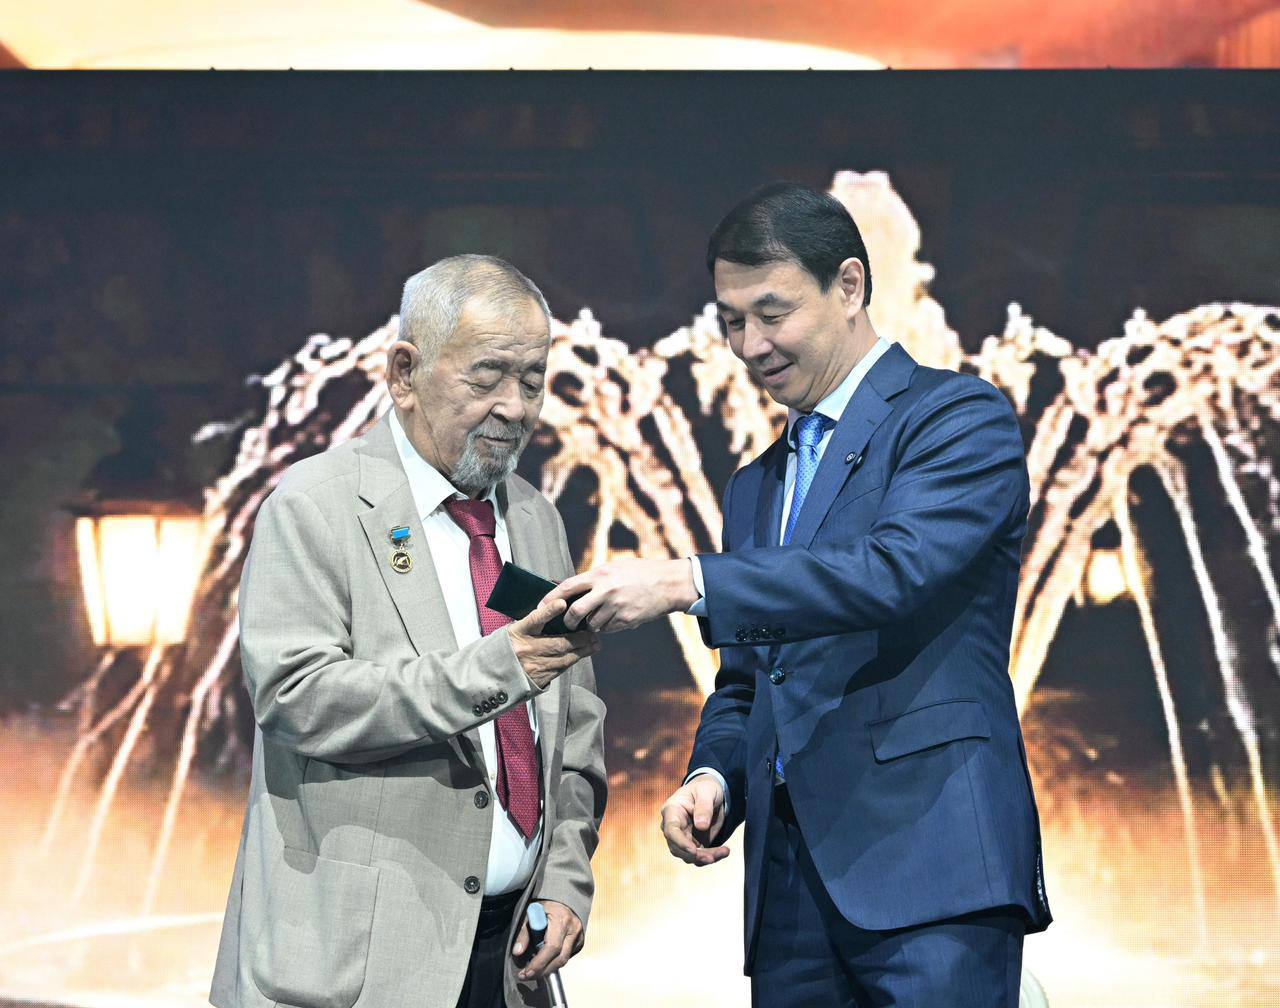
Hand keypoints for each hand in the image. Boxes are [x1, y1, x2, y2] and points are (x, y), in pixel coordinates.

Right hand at [508, 597, 599, 689]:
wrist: (491, 675)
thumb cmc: (506, 647)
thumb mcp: (514, 631)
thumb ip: (532, 624)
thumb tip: (558, 612)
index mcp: (517, 633)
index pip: (534, 620)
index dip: (548, 611)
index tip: (562, 603)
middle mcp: (525, 649)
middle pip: (558, 643)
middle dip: (579, 639)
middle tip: (593, 633)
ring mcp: (532, 666)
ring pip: (563, 658)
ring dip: (582, 650)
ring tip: (594, 644)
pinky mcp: (538, 679)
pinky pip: (560, 669)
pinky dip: (573, 660)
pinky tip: (582, 654)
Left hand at [512, 899, 582, 980]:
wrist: (562, 895)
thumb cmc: (544, 903)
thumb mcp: (530, 913)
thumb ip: (524, 933)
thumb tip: (517, 952)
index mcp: (561, 919)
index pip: (552, 947)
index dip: (539, 962)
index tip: (527, 972)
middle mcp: (573, 928)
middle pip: (560, 958)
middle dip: (542, 971)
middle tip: (526, 976)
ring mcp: (579, 935)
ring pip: (565, 959)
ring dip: (548, 969)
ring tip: (533, 972)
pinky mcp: (580, 940)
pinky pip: (568, 955)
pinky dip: (555, 961)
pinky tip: (544, 962)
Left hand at [548, 558, 697, 632]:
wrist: (669, 583)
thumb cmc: (641, 572)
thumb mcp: (616, 567)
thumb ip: (595, 578)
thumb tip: (573, 588)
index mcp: (601, 574)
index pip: (568, 586)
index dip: (552, 598)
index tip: (541, 606)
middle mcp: (607, 590)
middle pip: (576, 611)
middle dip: (569, 620)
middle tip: (569, 623)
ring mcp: (617, 606)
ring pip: (593, 623)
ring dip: (592, 623)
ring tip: (602, 615)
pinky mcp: (627, 620)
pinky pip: (609, 628)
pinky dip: (608, 626)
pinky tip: (617, 617)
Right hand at [660, 775, 729, 866]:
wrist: (710, 795)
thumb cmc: (705, 789)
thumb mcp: (706, 791)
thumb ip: (704, 806)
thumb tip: (701, 826)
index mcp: (672, 810)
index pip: (671, 830)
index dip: (680, 842)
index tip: (693, 851)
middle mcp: (673, 827)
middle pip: (678, 848)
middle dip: (695, 855)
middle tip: (713, 857)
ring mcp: (682, 838)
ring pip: (689, 856)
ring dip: (705, 858)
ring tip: (724, 852)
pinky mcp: (693, 845)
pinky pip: (699, 857)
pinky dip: (712, 857)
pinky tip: (724, 851)